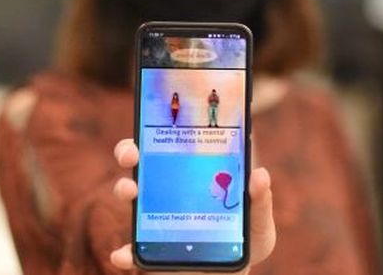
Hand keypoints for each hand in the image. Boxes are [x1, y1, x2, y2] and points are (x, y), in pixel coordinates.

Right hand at [110, 139, 275, 273]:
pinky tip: (122, 254)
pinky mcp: (148, 250)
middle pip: (138, 163)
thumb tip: (260, 173)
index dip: (153, 130)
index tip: (151, 122)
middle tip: (133, 153)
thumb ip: (259, 200)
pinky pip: (130, 251)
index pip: (166, 145)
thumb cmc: (243, 241)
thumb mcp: (257, 221)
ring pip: (128, 196)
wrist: (232, 274)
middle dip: (128, 151)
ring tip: (130, 191)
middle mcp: (163, 192)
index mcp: (187, 176)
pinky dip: (123, 252)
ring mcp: (152, 218)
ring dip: (123, 188)